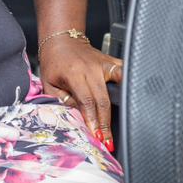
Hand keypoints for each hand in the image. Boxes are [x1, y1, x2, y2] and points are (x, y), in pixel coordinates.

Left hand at [39, 38, 122, 152]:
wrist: (62, 40)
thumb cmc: (53, 63)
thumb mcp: (48, 83)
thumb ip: (60, 100)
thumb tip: (76, 117)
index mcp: (74, 73)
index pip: (87, 101)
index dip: (92, 120)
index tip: (95, 135)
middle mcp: (91, 68)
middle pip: (103, 100)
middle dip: (105, 123)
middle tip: (107, 141)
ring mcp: (104, 64)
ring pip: (118, 88)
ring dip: (121, 108)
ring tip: (122, 125)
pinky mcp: (112, 62)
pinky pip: (124, 75)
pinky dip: (129, 88)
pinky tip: (133, 102)